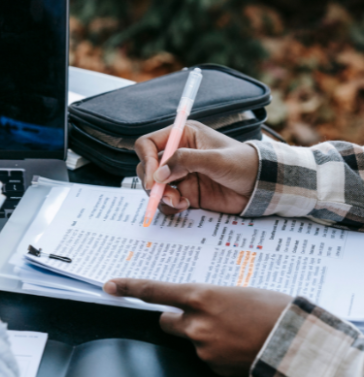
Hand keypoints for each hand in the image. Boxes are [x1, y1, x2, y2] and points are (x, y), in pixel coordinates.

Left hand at [103, 279, 291, 375]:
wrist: (297, 342)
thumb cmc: (271, 308)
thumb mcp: (235, 292)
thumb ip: (207, 299)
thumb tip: (196, 305)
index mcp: (201, 296)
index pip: (155, 291)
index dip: (129, 288)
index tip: (110, 286)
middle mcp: (195, 324)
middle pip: (167, 322)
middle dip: (177, 319)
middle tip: (200, 316)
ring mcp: (203, 348)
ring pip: (189, 340)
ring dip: (202, 336)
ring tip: (233, 333)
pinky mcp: (213, 368)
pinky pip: (206, 358)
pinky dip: (216, 353)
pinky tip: (237, 348)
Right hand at [135, 121, 258, 215]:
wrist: (261, 187)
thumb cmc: (243, 164)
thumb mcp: (216, 159)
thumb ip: (185, 161)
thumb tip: (158, 174)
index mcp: (183, 136)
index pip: (149, 144)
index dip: (147, 159)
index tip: (153, 178)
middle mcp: (177, 155)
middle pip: (147, 167)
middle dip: (153, 183)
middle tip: (165, 194)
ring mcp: (180, 175)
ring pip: (154, 187)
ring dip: (161, 196)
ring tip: (179, 202)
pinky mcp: (185, 193)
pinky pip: (166, 202)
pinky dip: (170, 206)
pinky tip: (186, 205)